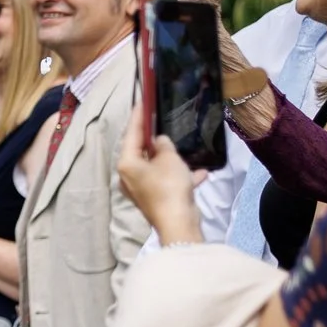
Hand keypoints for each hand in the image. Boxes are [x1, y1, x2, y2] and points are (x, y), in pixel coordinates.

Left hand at [116, 93, 203, 245]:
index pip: (131, 134)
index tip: (141, 102)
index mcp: (126, 163)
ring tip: (182, 151)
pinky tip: (200, 174)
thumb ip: (164, 145)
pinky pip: (167, 181)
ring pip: (156, 167)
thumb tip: (159, 141)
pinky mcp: (154, 199)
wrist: (178, 223)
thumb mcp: (169, 159)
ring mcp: (141, 189)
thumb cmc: (170, 186)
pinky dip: (180, 176)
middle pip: (141, 151)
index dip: (137, 117)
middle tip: (161, 123)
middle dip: (154, 140)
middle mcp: (128, 175)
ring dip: (171, 160)